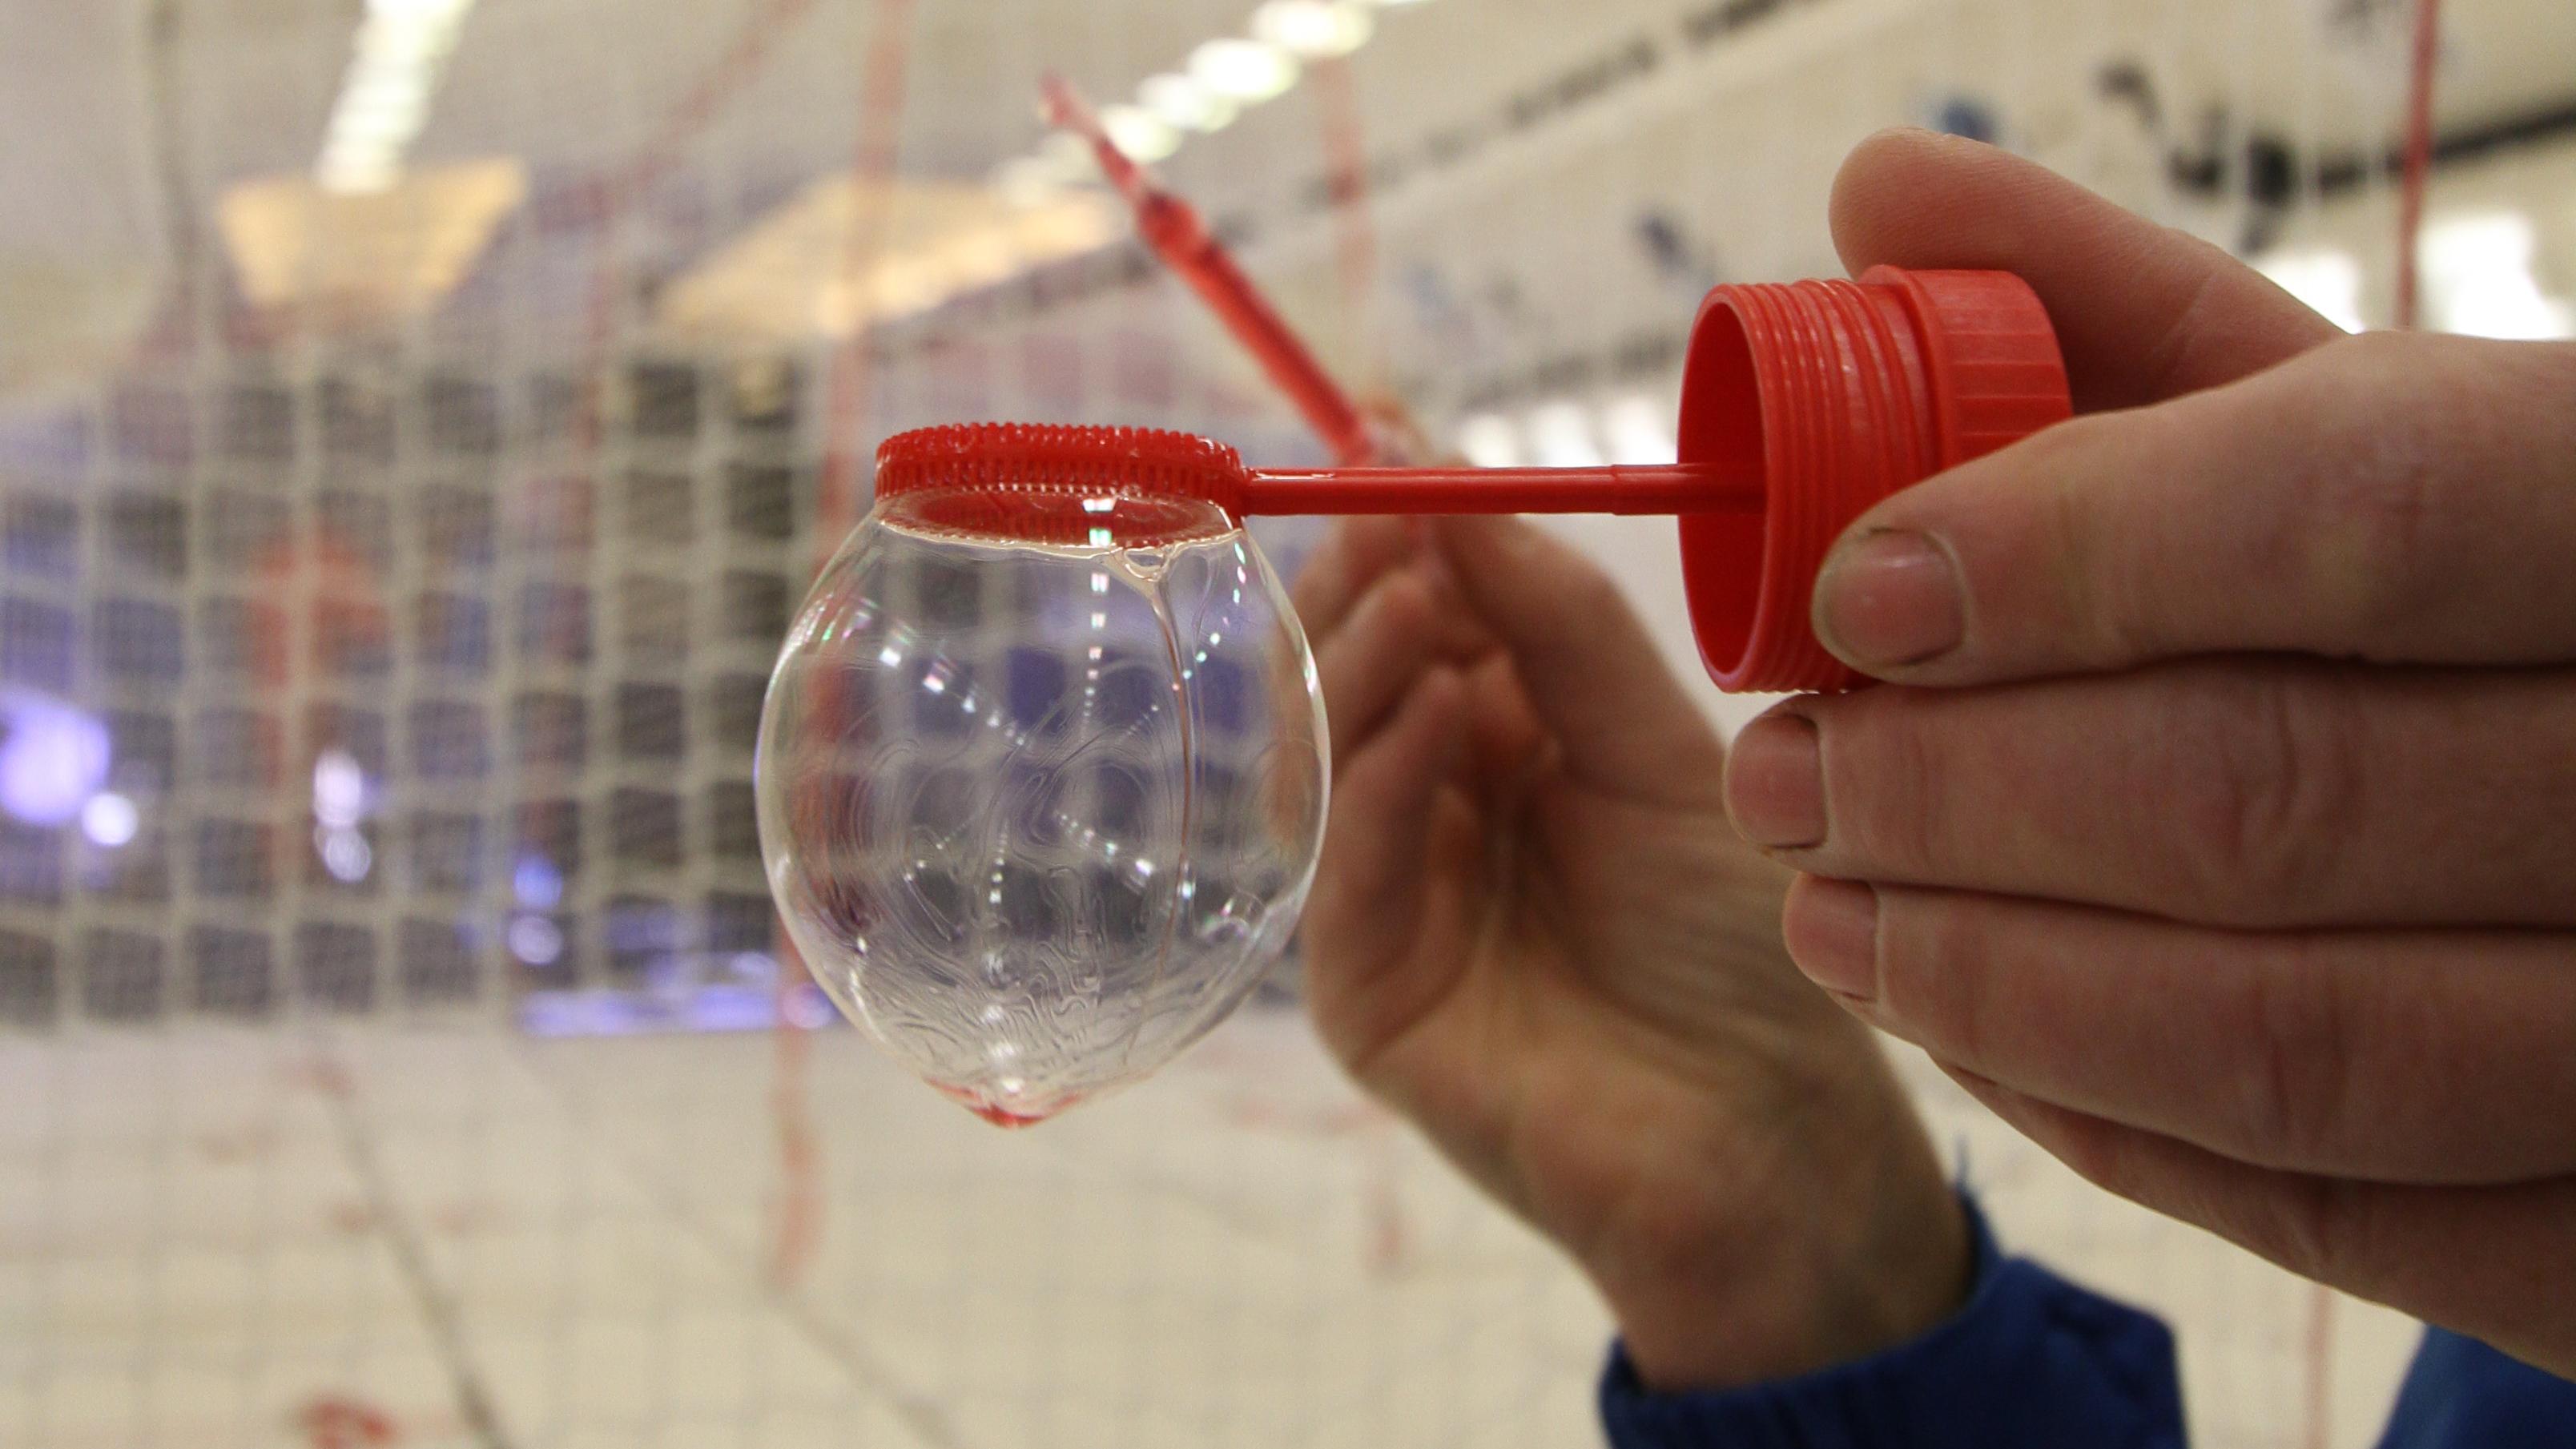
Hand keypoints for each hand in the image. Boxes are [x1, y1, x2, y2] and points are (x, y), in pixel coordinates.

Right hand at [1293, 513, 1968, 1389]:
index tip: (1389, 437)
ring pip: (1319, 766)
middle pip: (1341, 681)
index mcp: (1495, 746)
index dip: (1396, 533)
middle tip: (1385, 515)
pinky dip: (1378, 787)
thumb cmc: (1735, 945)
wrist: (1774, 1137)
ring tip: (1418, 604)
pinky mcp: (1364, 996)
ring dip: (1359, 672)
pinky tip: (1432, 717)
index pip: (1410, 619)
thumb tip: (1454, 493)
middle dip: (1359, 590)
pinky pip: (1343, 877)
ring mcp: (1382, 905)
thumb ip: (1563, 630)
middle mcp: (1424, 814)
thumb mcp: (1661, 750)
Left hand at [1731, 130, 2575, 1375]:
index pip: (2352, 510)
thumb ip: (2137, 317)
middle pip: (2271, 797)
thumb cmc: (2485, 585)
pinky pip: (2328, 1203)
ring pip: (2283, 1037)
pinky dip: (2104, 1117)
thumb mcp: (2368, 424)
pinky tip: (1968, 1030)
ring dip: (1988, 974)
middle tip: (1780, 774)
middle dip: (1958, 793)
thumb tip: (1883, 200)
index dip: (2066, 554)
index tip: (1855, 599)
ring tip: (1824, 906)